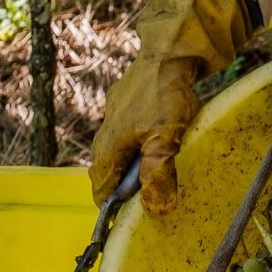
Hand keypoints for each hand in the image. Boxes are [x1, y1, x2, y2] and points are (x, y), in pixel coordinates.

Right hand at [90, 0, 253, 210]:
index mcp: (108, 145)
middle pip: (109, 171)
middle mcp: (107, 131)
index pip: (100, 189)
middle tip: (150, 200)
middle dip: (125, 188)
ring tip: (159, 175)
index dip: (113, 209)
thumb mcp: (165, 140)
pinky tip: (163, 144)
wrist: (170, 49)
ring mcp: (118, 115)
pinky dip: (143, 145)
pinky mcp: (130, 103)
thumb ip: (158, 174)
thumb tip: (156, 209)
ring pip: (121, 151)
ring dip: (136, 166)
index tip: (129, 221)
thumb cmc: (165, 95)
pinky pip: (132, 133)